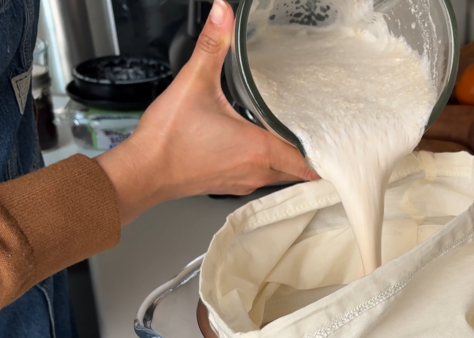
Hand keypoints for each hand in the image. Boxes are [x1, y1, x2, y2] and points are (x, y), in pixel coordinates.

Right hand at [96, 0, 318, 223]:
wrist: (143, 172)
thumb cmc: (168, 140)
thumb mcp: (194, 83)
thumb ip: (213, 46)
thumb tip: (222, 14)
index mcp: (259, 150)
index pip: (308, 162)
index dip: (322, 152)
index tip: (330, 139)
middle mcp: (256, 172)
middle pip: (298, 171)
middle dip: (308, 154)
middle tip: (315, 134)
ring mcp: (242, 182)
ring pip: (279, 176)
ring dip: (287, 160)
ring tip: (292, 138)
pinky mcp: (227, 185)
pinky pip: (259, 178)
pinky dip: (266, 165)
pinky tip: (256, 147)